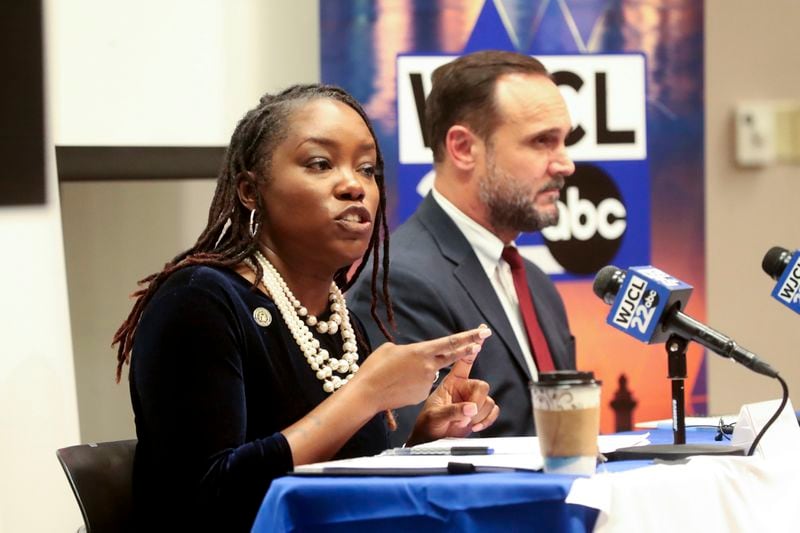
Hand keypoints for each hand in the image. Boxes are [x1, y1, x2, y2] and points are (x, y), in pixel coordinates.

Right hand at [349, 326, 492, 413]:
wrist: (367, 394)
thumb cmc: (375, 368)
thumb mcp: (390, 349)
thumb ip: (408, 351)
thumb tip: (415, 356)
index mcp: (421, 351)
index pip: (450, 342)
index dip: (468, 337)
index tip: (482, 332)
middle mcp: (429, 366)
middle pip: (454, 355)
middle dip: (469, 346)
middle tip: (483, 339)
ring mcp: (427, 382)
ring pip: (430, 373)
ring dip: (419, 372)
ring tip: (396, 376)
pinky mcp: (422, 396)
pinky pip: (422, 386)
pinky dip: (413, 385)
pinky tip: (398, 387)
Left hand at [405, 325, 499, 445]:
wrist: (431, 439)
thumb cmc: (429, 423)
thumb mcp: (436, 416)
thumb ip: (453, 411)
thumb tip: (471, 408)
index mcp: (452, 382)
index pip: (464, 361)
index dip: (472, 347)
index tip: (481, 333)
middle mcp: (465, 388)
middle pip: (482, 386)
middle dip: (476, 402)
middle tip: (466, 414)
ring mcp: (473, 400)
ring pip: (489, 401)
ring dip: (478, 415)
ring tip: (462, 422)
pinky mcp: (480, 412)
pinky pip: (493, 411)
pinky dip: (486, 420)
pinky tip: (474, 426)